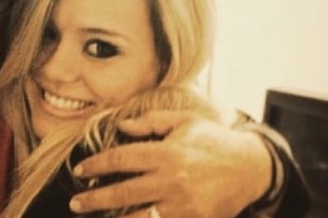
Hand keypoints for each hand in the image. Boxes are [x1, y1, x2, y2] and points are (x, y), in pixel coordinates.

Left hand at [69, 110, 271, 217]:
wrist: (252, 168)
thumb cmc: (213, 141)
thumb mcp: (184, 122)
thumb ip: (150, 122)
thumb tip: (121, 126)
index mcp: (166, 153)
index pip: (121, 160)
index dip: (96, 165)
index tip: (79, 170)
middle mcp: (171, 181)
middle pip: (123, 193)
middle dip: (94, 199)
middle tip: (75, 203)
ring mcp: (182, 207)